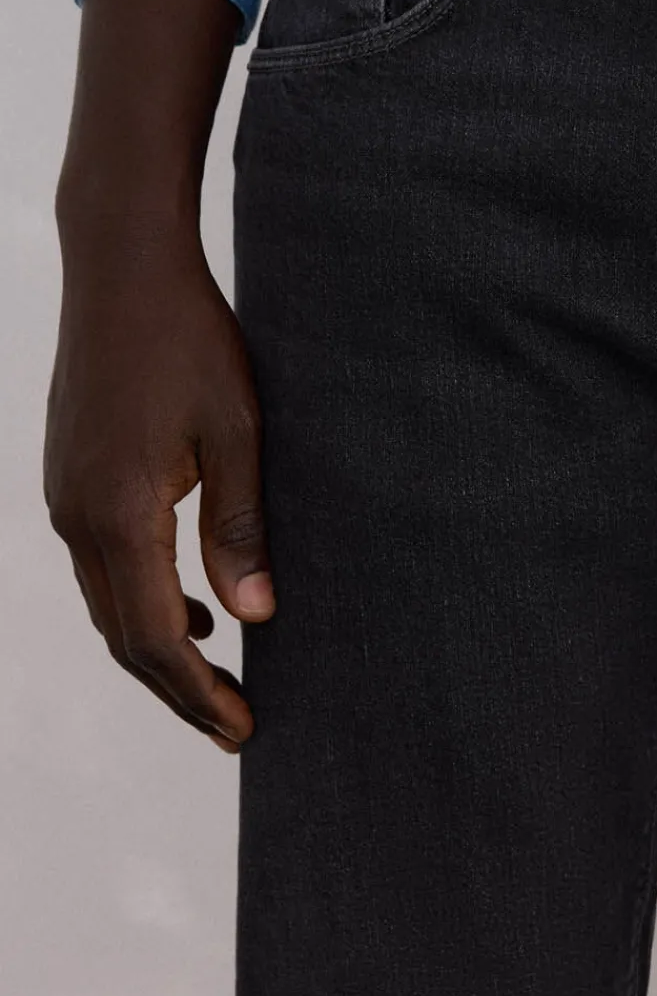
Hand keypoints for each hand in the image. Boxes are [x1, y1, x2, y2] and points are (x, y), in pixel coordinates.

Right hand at [45, 210, 273, 753]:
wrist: (122, 267)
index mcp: (118, 514)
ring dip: (158, 644)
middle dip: (179, 687)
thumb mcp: (236, 428)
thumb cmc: (191, 338)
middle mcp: (76, 517)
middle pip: (122, 636)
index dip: (199, 693)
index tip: (244, 728)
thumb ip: (241, 524)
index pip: (154, 638)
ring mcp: (63, 496)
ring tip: (219, 674)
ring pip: (105, 603)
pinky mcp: (68, 475)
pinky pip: (98, 563)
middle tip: (235, 723)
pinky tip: (188, 597)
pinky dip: (139, 597)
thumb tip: (254, 618)